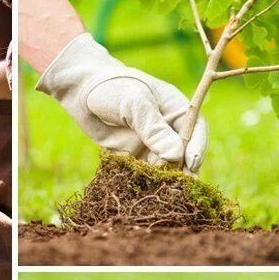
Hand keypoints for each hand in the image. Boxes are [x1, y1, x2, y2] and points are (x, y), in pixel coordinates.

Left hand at [36, 33, 207, 173]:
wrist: (81, 93)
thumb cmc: (111, 89)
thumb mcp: (134, 104)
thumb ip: (153, 128)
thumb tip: (175, 155)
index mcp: (176, 109)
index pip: (196, 130)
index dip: (197, 147)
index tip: (193, 163)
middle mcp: (167, 129)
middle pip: (183, 153)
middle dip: (182, 168)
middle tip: (180, 185)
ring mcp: (150, 144)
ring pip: (164, 166)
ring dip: (164, 178)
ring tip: (161, 189)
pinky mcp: (132, 157)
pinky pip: (143, 172)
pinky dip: (144, 181)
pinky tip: (142, 190)